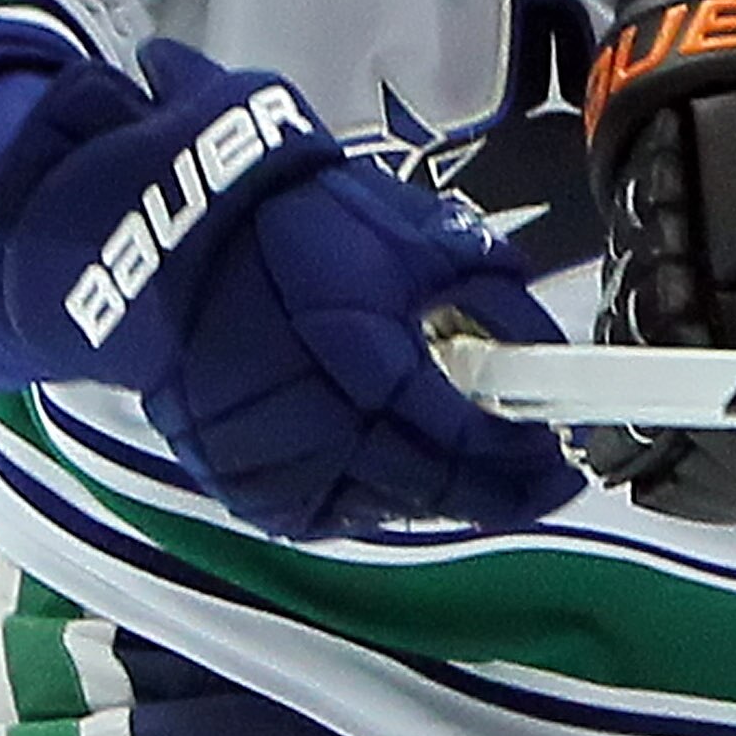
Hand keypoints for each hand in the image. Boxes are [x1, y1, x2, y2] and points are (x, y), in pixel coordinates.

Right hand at [0, 39, 580, 539]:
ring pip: (386, 508)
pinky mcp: (241, 483)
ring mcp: (271, 466)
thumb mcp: (417, 240)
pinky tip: (399, 458)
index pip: (464, 443)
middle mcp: (316, 428)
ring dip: (438, 492)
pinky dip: (376, 493)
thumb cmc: (294, 225)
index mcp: (364, 360)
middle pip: (431, 490)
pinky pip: (332, 510)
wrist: (173, 243)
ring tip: (472, 458)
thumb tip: (544, 352)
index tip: (563, 462)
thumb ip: (492, 300)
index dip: (524, 463)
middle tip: (535, 471)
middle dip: (495, 487)